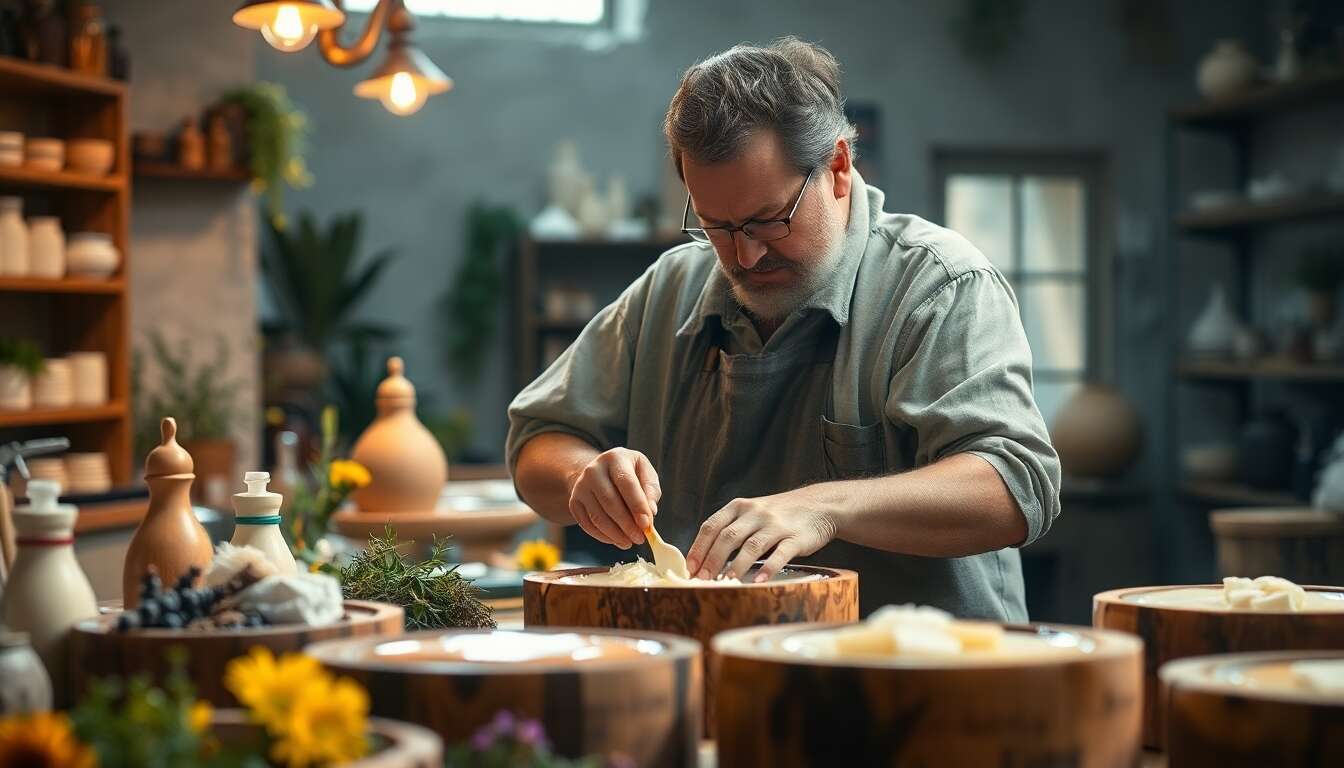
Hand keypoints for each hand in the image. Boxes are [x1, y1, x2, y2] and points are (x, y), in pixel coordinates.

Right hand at [567, 448, 661, 548]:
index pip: (626, 482)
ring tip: (629, 542)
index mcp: (615, 458)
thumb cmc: (628, 473)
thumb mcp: (644, 472)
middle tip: (640, 538)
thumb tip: (651, 512)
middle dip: (627, 524)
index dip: (637, 505)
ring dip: (615, 534)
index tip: (647, 524)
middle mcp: (593, 470)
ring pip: (597, 516)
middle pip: (610, 501)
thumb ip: (651, 490)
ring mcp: (581, 486)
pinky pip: (587, 524)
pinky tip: (615, 540)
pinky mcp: (574, 502)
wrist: (600, 472)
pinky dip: (602, 536)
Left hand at [685, 490, 836, 581]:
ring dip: (736, 566)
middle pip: (728, 537)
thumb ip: (731, 529)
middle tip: (702, 580)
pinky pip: (780, 554)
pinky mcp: (796, 538)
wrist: (820, 505)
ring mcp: (776, 525)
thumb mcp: (752, 512)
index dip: (698, 548)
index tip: (689, 568)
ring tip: (725, 582)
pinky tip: (758, 581)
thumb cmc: (779, 514)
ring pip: (752, 546)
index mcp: (740, 507)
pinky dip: (768, 568)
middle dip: (712, 560)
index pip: (712, 526)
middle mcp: (756, 513)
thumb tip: (704, 559)